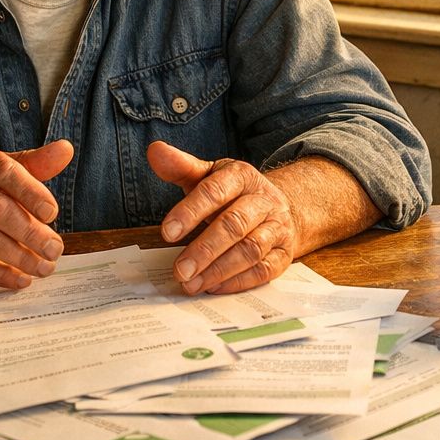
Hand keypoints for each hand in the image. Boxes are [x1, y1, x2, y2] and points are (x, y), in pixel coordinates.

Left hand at [147, 140, 300, 294]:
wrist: (278, 207)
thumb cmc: (233, 194)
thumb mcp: (209, 176)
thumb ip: (181, 167)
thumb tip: (154, 151)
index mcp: (242, 176)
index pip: (215, 192)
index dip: (190, 212)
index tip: (166, 233)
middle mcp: (264, 200)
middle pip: (234, 224)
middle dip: (205, 249)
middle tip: (180, 270)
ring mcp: (278, 227)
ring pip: (251, 249)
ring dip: (219, 270)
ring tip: (192, 284)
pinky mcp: (284, 253)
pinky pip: (264, 270)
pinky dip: (239, 281)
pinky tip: (214, 288)